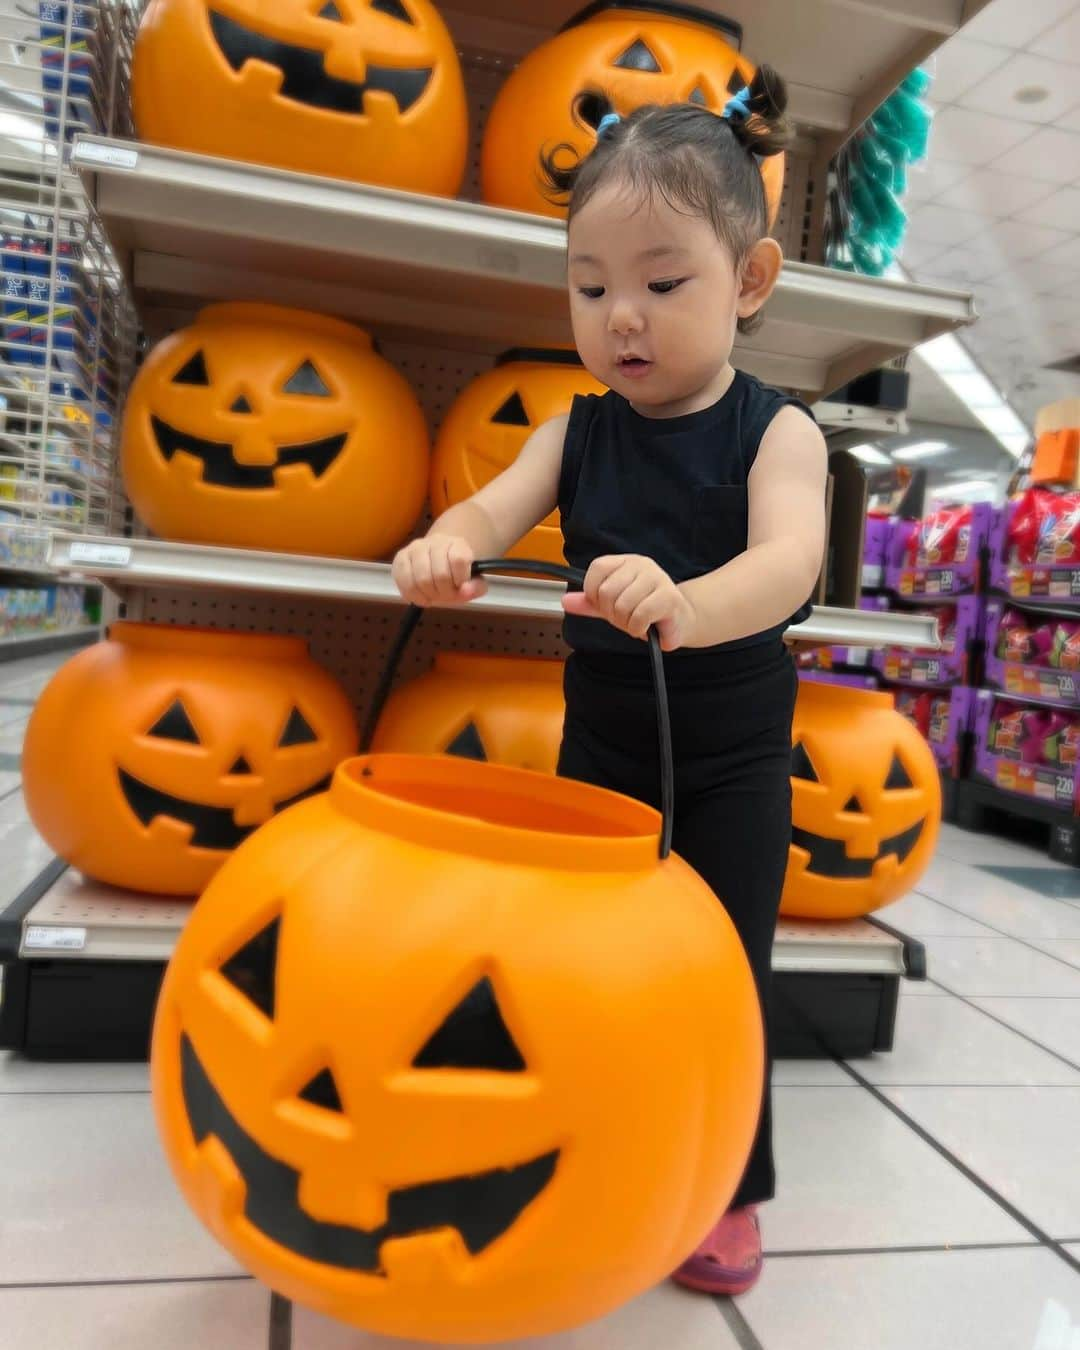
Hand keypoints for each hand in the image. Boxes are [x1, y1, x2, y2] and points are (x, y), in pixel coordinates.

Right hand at [391, 535, 487, 606]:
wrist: (437, 563)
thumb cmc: (455, 575)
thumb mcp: (472, 583)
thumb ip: (475, 588)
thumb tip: (465, 591)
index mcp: (458, 543)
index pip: (459, 560)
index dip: (461, 579)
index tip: (461, 587)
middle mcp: (436, 541)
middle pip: (440, 574)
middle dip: (445, 593)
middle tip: (447, 596)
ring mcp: (415, 548)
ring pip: (422, 579)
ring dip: (429, 595)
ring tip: (434, 596)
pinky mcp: (400, 559)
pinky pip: (405, 583)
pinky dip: (414, 596)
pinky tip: (421, 597)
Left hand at [562, 554, 695, 650]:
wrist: (678, 621)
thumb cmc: (645, 611)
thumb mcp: (612, 606)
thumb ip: (589, 603)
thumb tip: (565, 601)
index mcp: (625, 562)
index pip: (597, 569)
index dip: (594, 593)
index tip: (605, 605)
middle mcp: (641, 565)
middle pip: (606, 591)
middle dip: (611, 614)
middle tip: (625, 618)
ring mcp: (657, 578)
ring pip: (622, 605)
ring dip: (626, 623)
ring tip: (637, 623)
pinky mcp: (669, 597)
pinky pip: (640, 615)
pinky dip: (638, 628)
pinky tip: (645, 627)